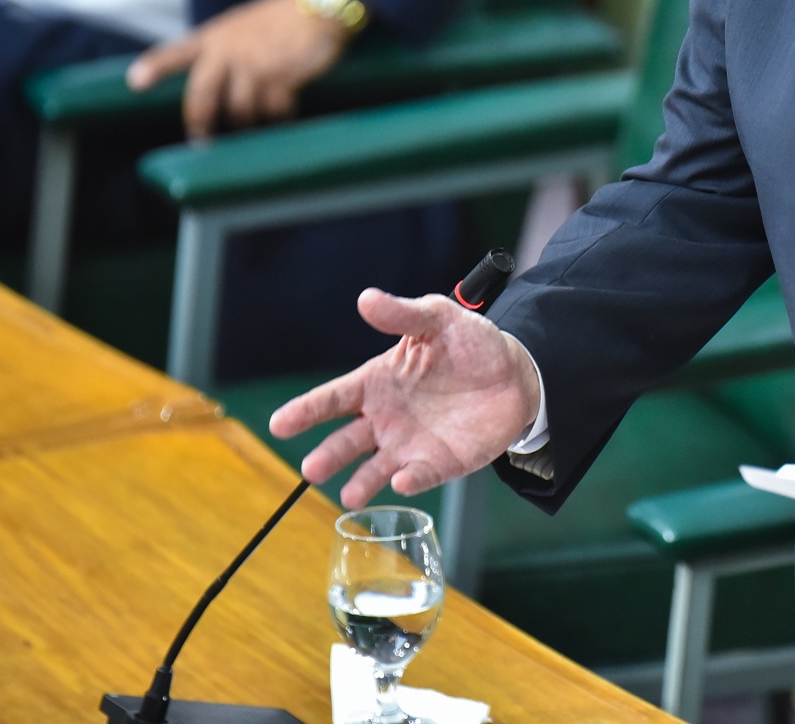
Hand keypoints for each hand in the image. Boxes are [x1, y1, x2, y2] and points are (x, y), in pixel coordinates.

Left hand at [126, 0, 352, 138]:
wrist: (320, 6)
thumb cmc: (285, 17)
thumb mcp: (245, 25)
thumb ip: (226, 50)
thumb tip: (220, 86)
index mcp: (216, 36)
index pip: (177, 52)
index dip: (155, 68)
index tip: (136, 82)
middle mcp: (228, 51)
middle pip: (202, 97)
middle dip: (200, 122)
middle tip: (202, 140)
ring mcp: (252, 66)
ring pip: (240, 110)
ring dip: (250, 120)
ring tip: (260, 119)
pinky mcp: (278, 78)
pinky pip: (273, 111)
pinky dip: (279, 116)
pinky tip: (286, 112)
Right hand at [268, 289, 542, 509]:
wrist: (515, 373)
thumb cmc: (469, 343)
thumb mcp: (438, 319)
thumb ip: (403, 314)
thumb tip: (367, 299)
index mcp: (377, 382)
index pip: (333, 398)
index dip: (305, 411)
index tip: (279, 424)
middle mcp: (385, 419)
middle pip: (347, 441)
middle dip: (328, 455)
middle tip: (311, 469)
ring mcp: (409, 444)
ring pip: (376, 469)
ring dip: (361, 482)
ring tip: (348, 495)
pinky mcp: (439, 463)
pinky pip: (420, 476)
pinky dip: (410, 481)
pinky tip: (402, 483)